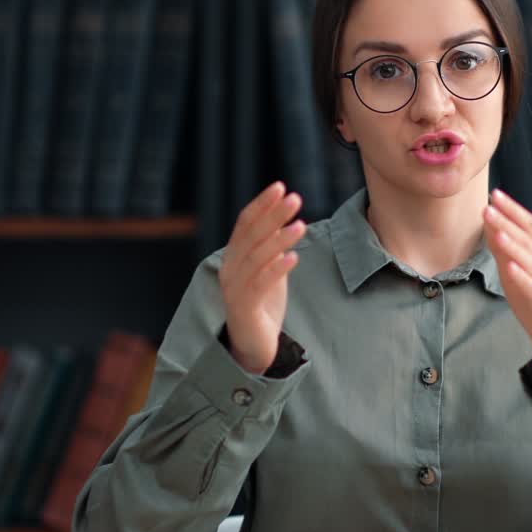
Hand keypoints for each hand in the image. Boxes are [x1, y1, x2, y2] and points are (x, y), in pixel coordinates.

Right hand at [219, 181, 305, 374]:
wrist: (253, 345)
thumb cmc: (263, 303)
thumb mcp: (269, 268)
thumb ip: (271, 246)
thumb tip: (285, 217)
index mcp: (234, 255)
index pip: (245, 223)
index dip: (262, 204)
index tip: (280, 187)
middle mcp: (230, 268)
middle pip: (251, 235)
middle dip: (273, 215)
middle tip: (295, 198)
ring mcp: (235, 289)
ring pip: (256, 258)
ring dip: (279, 239)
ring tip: (300, 226)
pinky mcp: (245, 308)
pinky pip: (260, 285)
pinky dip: (276, 269)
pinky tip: (294, 257)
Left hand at [482, 188, 531, 387]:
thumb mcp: (518, 276)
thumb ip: (507, 253)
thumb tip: (491, 228)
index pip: (529, 226)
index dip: (513, 210)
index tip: (494, 195)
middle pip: (530, 239)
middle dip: (508, 222)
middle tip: (488, 206)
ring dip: (514, 245)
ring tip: (496, 231)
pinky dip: (523, 277)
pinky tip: (510, 267)